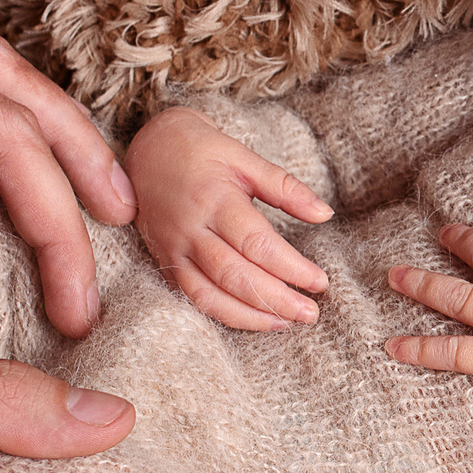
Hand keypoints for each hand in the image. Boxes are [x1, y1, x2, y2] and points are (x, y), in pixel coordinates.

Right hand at [127, 105, 333, 329]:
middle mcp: (191, 230)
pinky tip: (253, 319)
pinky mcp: (164, 262)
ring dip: (251, 316)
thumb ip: (285, 187)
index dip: (291, 268)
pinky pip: (193, 298)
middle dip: (277, 300)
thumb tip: (325, 214)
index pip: (258, 244)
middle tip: (310, 313)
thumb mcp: (245, 158)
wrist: (147, 150)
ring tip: (286, 322)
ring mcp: (174, 249)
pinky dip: (224, 314)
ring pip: (211, 295)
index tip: (319, 282)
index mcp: (215, 200)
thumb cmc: (200, 150)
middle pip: (236, 276)